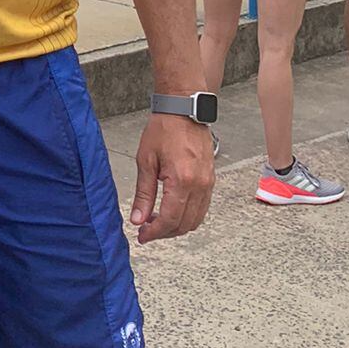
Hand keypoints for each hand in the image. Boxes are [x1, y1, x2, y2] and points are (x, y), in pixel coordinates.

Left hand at [129, 113, 213, 244]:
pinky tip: (170, 210)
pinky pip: (201, 208)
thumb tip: (138, 219)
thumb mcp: (146, 160)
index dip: (154, 232)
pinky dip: (187, 215)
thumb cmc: (163, 130)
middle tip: (146, 230)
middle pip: (184, 224)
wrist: (184, 110)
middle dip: (164, 232)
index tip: (142, 236)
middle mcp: (200, 186)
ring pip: (195, 219)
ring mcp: (208, 184)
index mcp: (182, 181)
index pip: (169, 219)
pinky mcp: (211, 181)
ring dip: (176, 226)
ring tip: (156, 221)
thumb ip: (143, 193)